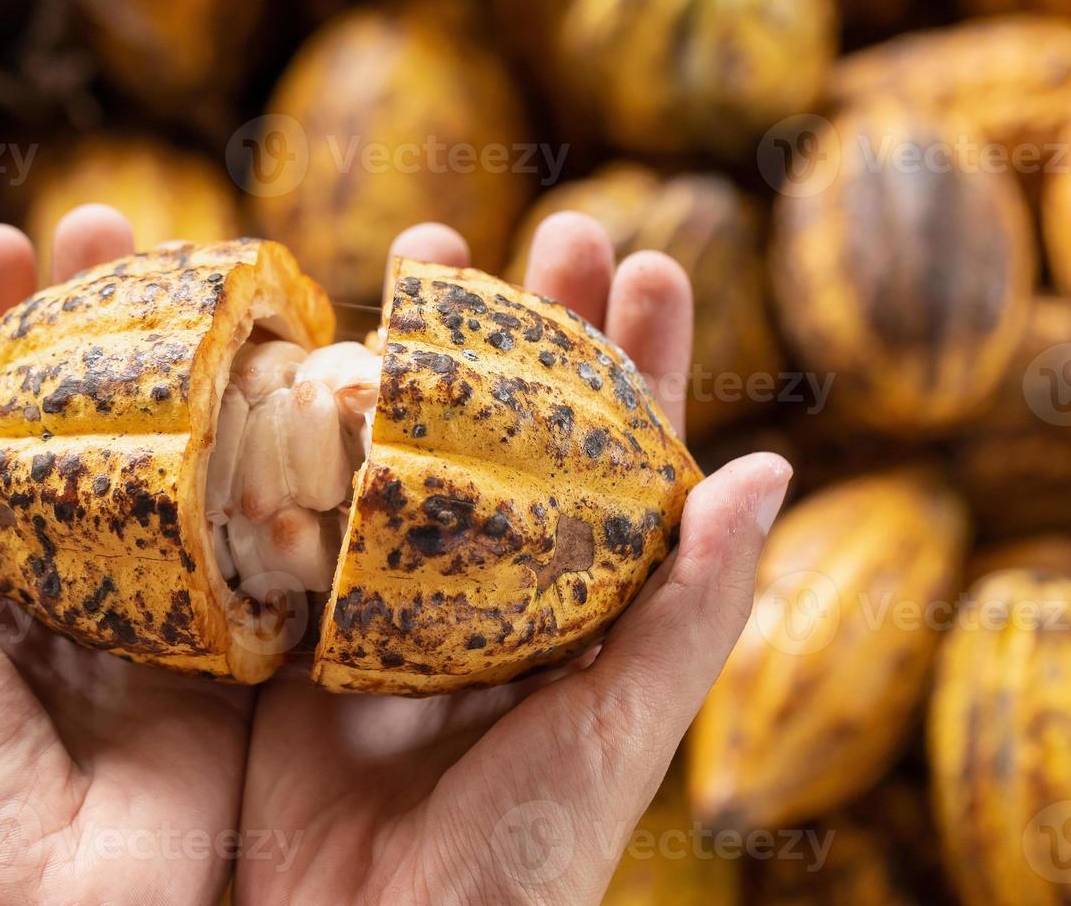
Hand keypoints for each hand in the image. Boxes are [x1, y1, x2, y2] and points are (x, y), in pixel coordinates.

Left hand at [0, 207, 252, 904]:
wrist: (43, 893)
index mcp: (7, 547)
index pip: (10, 403)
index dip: (7, 319)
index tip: (10, 240)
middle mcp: (95, 555)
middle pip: (112, 407)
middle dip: (111, 311)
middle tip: (113, 219)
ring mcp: (177, 590)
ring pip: (196, 450)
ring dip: (204, 358)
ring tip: (207, 264)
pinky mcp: (249, 635)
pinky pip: (274, 534)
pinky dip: (289, 459)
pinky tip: (298, 377)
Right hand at [236, 217, 792, 903]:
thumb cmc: (522, 859)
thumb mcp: (618, 730)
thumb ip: (693, 610)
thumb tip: (770, 469)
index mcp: (578, 608)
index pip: (621, 462)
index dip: (639, 364)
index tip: (649, 263)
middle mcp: (489, 588)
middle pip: (515, 431)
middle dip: (532, 330)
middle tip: (544, 230)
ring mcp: (393, 598)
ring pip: (409, 447)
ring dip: (418, 351)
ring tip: (425, 252)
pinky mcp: (303, 625)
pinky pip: (307, 510)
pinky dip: (305, 431)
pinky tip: (306, 355)